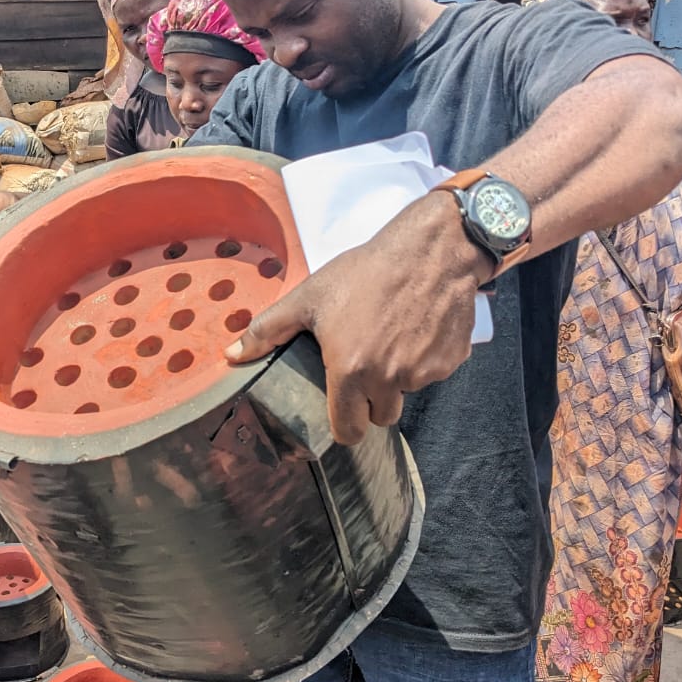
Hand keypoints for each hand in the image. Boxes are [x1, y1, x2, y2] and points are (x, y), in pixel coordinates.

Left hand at [225, 192, 491, 444]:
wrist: (430, 250)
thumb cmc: (364, 272)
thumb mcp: (308, 297)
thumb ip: (266, 331)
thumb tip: (230, 356)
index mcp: (351, 371)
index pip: (349, 432)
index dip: (344, 424)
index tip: (343, 409)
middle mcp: (390, 380)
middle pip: (382, 416)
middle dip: (373, 400)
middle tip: (365, 363)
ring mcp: (424, 373)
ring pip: (408, 392)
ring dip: (399, 377)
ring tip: (390, 336)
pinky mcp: (451, 361)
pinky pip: (434, 373)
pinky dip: (426, 358)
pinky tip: (416, 327)